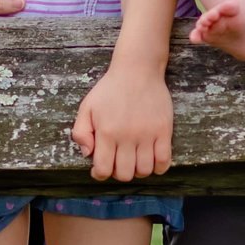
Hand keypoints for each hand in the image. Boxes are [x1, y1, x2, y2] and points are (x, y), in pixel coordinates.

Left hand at [71, 59, 173, 182]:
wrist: (138, 69)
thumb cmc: (110, 89)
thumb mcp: (87, 106)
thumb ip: (80, 132)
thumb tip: (87, 154)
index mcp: (107, 132)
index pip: (103, 169)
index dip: (100, 174)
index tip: (101, 169)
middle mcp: (127, 136)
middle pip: (125, 174)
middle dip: (119, 173)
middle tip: (118, 162)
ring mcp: (147, 135)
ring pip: (144, 170)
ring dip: (138, 171)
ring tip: (134, 160)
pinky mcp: (164, 131)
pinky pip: (164, 161)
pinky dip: (158, 167)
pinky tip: (151, 159)